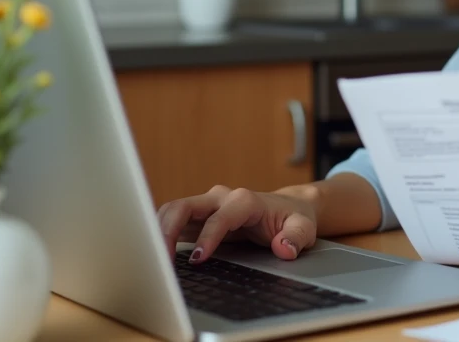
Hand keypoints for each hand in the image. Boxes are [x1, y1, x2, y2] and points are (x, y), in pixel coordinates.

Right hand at [157, 184, 318, 263]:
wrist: (290, 209)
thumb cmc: (295, 218)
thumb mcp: (304, 228)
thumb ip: (296, 237)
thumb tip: (283, 248)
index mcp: (245, 200)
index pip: (219, 217)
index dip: (207, 237)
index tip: (198, 259)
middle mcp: (222, 198)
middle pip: (185, 206)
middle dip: (168, 229)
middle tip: (160, 259)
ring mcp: (208, 205)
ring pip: (173, 210)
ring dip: (158, 231)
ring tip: (154, 260)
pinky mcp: (200, 216)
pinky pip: (173, 220)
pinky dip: (161, 234)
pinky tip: (157, 254)